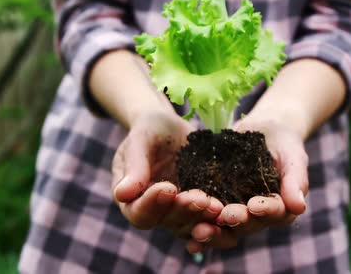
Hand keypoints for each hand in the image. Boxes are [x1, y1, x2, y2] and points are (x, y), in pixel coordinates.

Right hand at [111, 110, 224, 237]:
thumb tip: (122, 194)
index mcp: (131, 199)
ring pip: (189, 224)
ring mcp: (177, 211)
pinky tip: (228, 208)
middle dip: (184, 211)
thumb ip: (134, 166)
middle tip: (200, 198)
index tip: (168, 187)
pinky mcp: (198, 205)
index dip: (153, 204)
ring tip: (217, 206)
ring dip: (203, 217)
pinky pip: (207, 217)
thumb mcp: (140, 140)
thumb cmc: (149, 130)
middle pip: (167, 222)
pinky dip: (217, 216)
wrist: (170, 126)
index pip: (139, 213)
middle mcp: (154, 211)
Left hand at [186, 115, 308, 252]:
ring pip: (224, 225)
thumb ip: (296, 180)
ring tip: (199, 228)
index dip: (265, 211)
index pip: (275, 214)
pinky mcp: (216, 201)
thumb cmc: (284, 143)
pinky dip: (195, 220)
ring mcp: (236, 211)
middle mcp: (257, 216)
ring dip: (213, 229)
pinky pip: (205, 213)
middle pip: (248, 224)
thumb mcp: (293, 156)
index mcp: (280, 209)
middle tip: (225, 215)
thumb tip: (299, 207)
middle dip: (237, 220)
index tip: (254, 206)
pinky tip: (184, 225)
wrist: (263, 130)